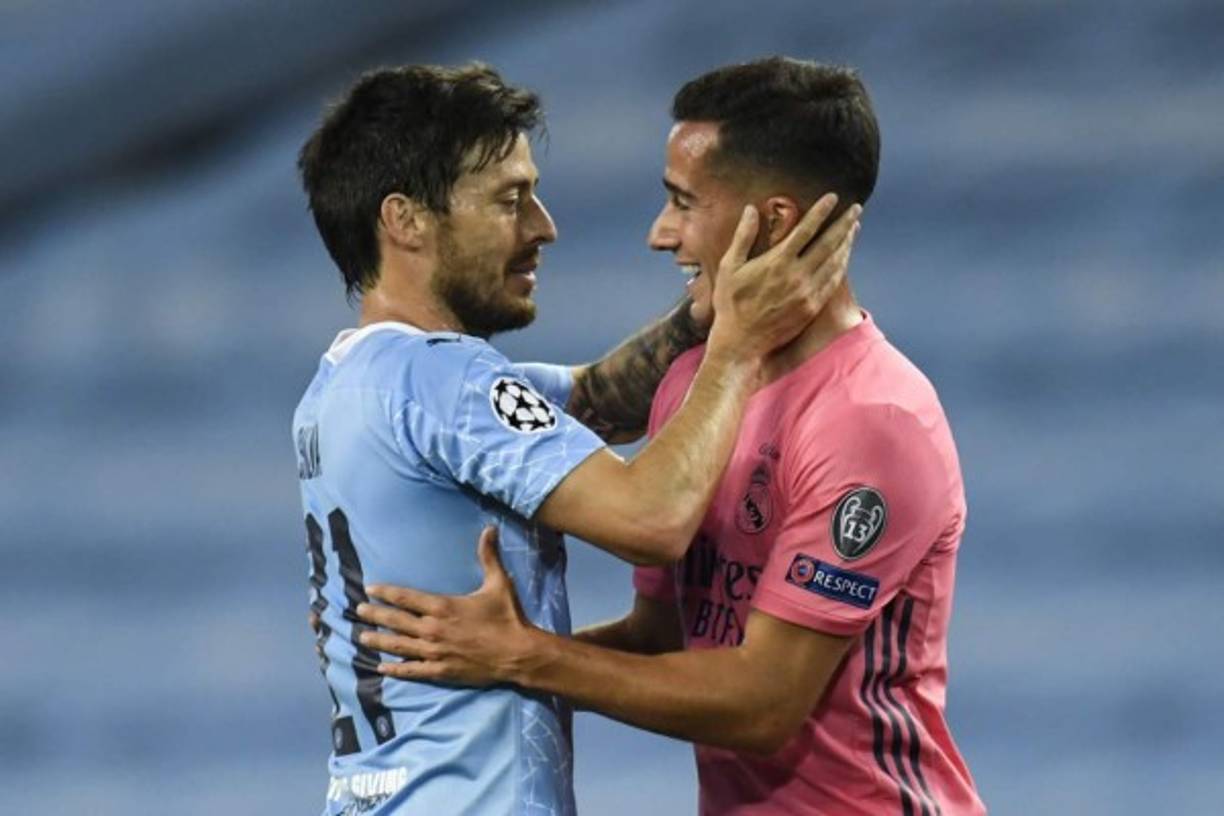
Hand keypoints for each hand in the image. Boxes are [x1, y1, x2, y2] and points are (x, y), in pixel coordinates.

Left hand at [356, 527, 535, 686]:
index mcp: (442, 607)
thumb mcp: (498, 583)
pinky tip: (382, 668)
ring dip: (378, 641)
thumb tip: (489, 528)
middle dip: (375, 615)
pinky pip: (412, 670)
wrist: (518, 654)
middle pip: (395, 621)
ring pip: (398, 646)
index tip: (370, 589)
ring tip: (362, 638)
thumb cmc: (508, 617)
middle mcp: (433, 629)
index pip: (405, 598)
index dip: (385, 592)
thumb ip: (488, 556)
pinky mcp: (440, 671)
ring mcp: (434, 652)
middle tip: (357, 611)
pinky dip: (396, 669)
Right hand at [708, 194, 860, 360]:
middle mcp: (796, 276)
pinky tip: (845, 256)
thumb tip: (750, 209)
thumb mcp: (730, 266)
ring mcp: (807, 293)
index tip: (833, 197)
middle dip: (844, 223)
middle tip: (856, 208)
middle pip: (828, 243)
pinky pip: (832, 282)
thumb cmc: (731, 303)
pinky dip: (842, 265)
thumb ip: (743, 236)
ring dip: (847, 242)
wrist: (741, 341)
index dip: (821, 211)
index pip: (806, 229)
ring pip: (835, 262)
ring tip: (854, 227)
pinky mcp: (812, 307)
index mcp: (777, 262)